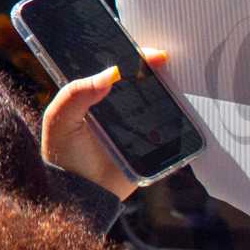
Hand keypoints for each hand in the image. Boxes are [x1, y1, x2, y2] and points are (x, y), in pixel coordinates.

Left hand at [41, 48, 171, 201]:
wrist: (78, 197)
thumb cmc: (62, 155)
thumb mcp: (60, 120)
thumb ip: (76, 94)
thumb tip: (110, 73)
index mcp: (92, 96)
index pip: (115, 69)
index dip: (132, 57)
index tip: (150, 53)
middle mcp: (116, 107)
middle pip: (142, 83)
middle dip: (156, 72)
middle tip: (170, 62)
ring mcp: (137, 127)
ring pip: (160, 103)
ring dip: (172, 93)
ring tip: (185, 80)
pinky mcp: (153, 147)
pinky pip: (172, 129)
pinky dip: (181, 119)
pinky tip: (190, 106)